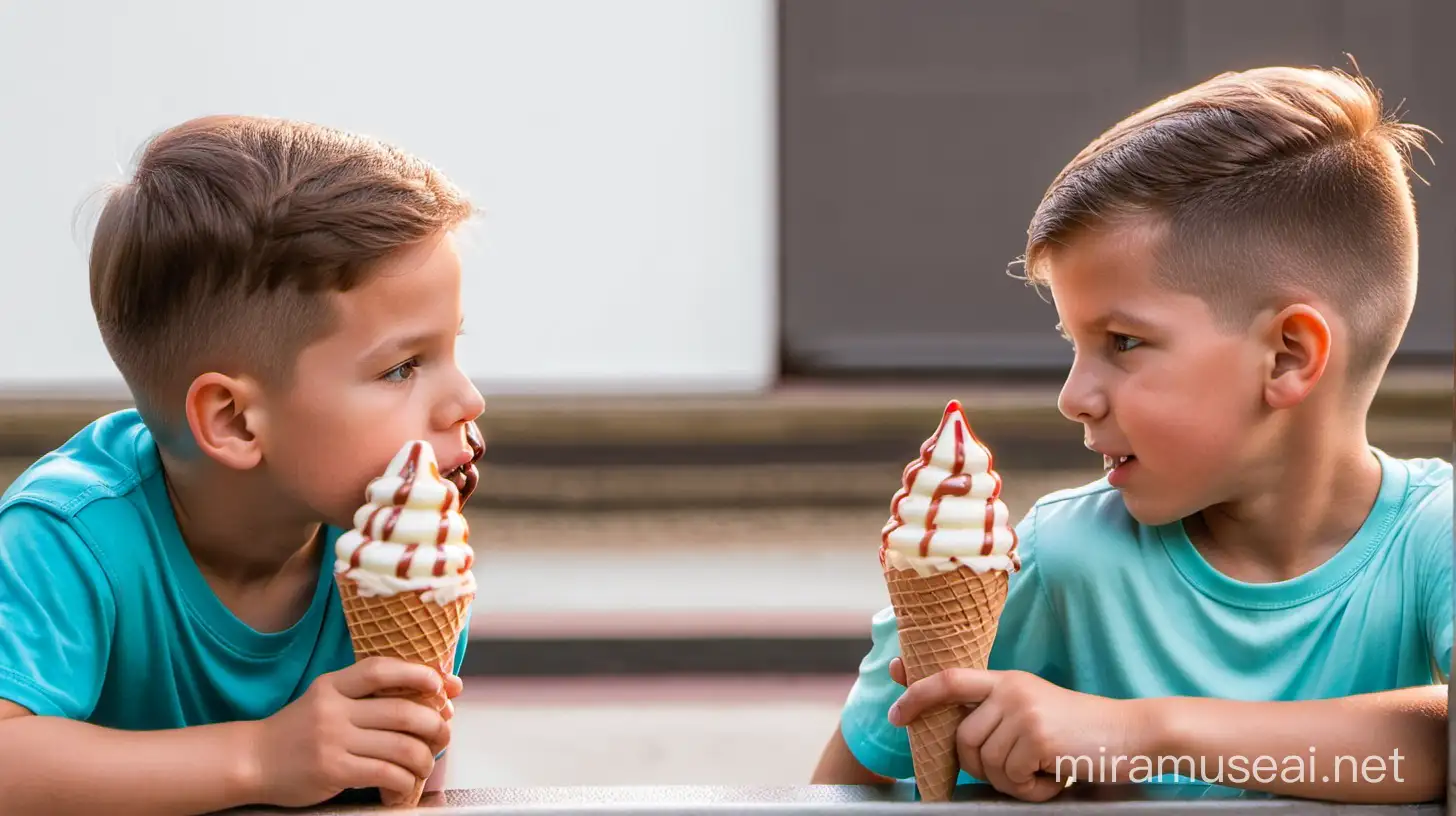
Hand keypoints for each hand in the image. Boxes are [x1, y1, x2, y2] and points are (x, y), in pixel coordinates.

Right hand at [249, 657, 455, 806]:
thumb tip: (430, 695)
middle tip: (443, 734)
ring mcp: (332, 740)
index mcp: (333, 685)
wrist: (252, 761)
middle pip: (402, 711)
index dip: (418, 673)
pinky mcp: (333, 771)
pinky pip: (386, 774)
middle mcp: (333, 709)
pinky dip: (404, 783)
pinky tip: (402, 788)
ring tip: (425, 765)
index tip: (444, 684)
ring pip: (401, 746)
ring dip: (424, 759)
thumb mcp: (326, 701)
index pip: (381, 669)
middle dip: (434, 723)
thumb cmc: (299, 731)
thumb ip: (367, 697)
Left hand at [887, 658, 1147, 801]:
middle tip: (1020, 771)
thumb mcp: (1034, 708)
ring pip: (985, 764)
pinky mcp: (1038, 736)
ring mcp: (1023, 711)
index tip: (896, 713)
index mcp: (1006, 680)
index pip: (948, 679)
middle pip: (961, 740)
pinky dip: (1031, 790)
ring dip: (1011, 782)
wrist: (1134, 735)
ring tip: (1042, 773)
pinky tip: (1054, 779)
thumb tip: (953, 730)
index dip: (916, 695)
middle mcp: (1010, 690)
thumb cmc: (1082, 732)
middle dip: (981, 768)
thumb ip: (997, 712)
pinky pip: (1011, 778)